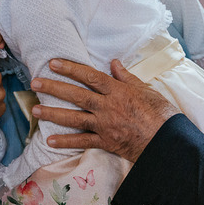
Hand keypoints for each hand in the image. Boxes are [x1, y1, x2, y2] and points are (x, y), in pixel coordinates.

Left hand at [31, 58, 178, 162]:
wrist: (168, 141)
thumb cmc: (161, 113)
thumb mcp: (146, 89)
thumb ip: (126, 77)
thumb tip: (114, 62)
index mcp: (118, 91)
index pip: (90, 76)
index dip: (71, 69)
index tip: (53, 63)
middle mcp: (108, 106)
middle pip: (77, 95)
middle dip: (54, 88)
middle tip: (35, 83)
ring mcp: (105, 125)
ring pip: (75, 118)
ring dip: (53, 113)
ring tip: (35, 109)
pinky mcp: (106, 142)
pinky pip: (83, 142)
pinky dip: (66, 141)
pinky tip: (49, 140)